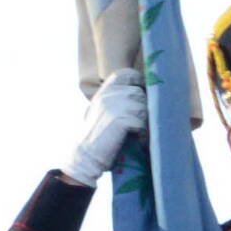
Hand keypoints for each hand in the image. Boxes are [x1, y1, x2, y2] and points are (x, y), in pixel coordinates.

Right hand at [59, 66, 146, 187]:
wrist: (86, 156)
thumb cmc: (96, 136)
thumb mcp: (102, 110)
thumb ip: (117, 99)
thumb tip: (141, 94)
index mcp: (104, 91)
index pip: (127, 74)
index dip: (138, 82)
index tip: (143, 92)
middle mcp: (109, 95)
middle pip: (139, 93)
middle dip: (143, 109)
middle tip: (139, 123)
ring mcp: (115, 106)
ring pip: (143, 108)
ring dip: (144, 122)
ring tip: (137, 133)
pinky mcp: (122, 119)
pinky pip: (142, 122)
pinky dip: (142, 133)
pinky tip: (137, 140)